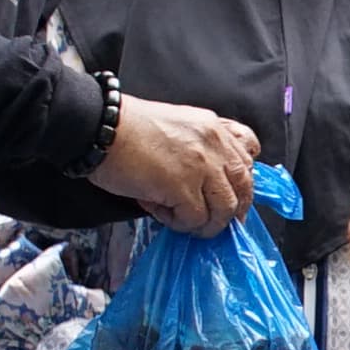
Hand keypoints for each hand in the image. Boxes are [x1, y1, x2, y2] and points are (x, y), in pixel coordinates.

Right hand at [94, 97, 258, 234]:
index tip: (231, 195)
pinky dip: (181, 224)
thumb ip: (197, 146)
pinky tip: (162, 213)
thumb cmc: (127, 128)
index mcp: (213, 127)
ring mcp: (201, 166)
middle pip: (244, 186)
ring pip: (225, 209)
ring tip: (186, 222)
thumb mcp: (175, 125)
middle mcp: (214, 144)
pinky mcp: (183, 188)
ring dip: (207, 222)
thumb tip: (205, 182)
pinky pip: (195, 219)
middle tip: (214, 221)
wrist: (100, 127)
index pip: (248, 154)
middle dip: (232, 210)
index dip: (242, 180)